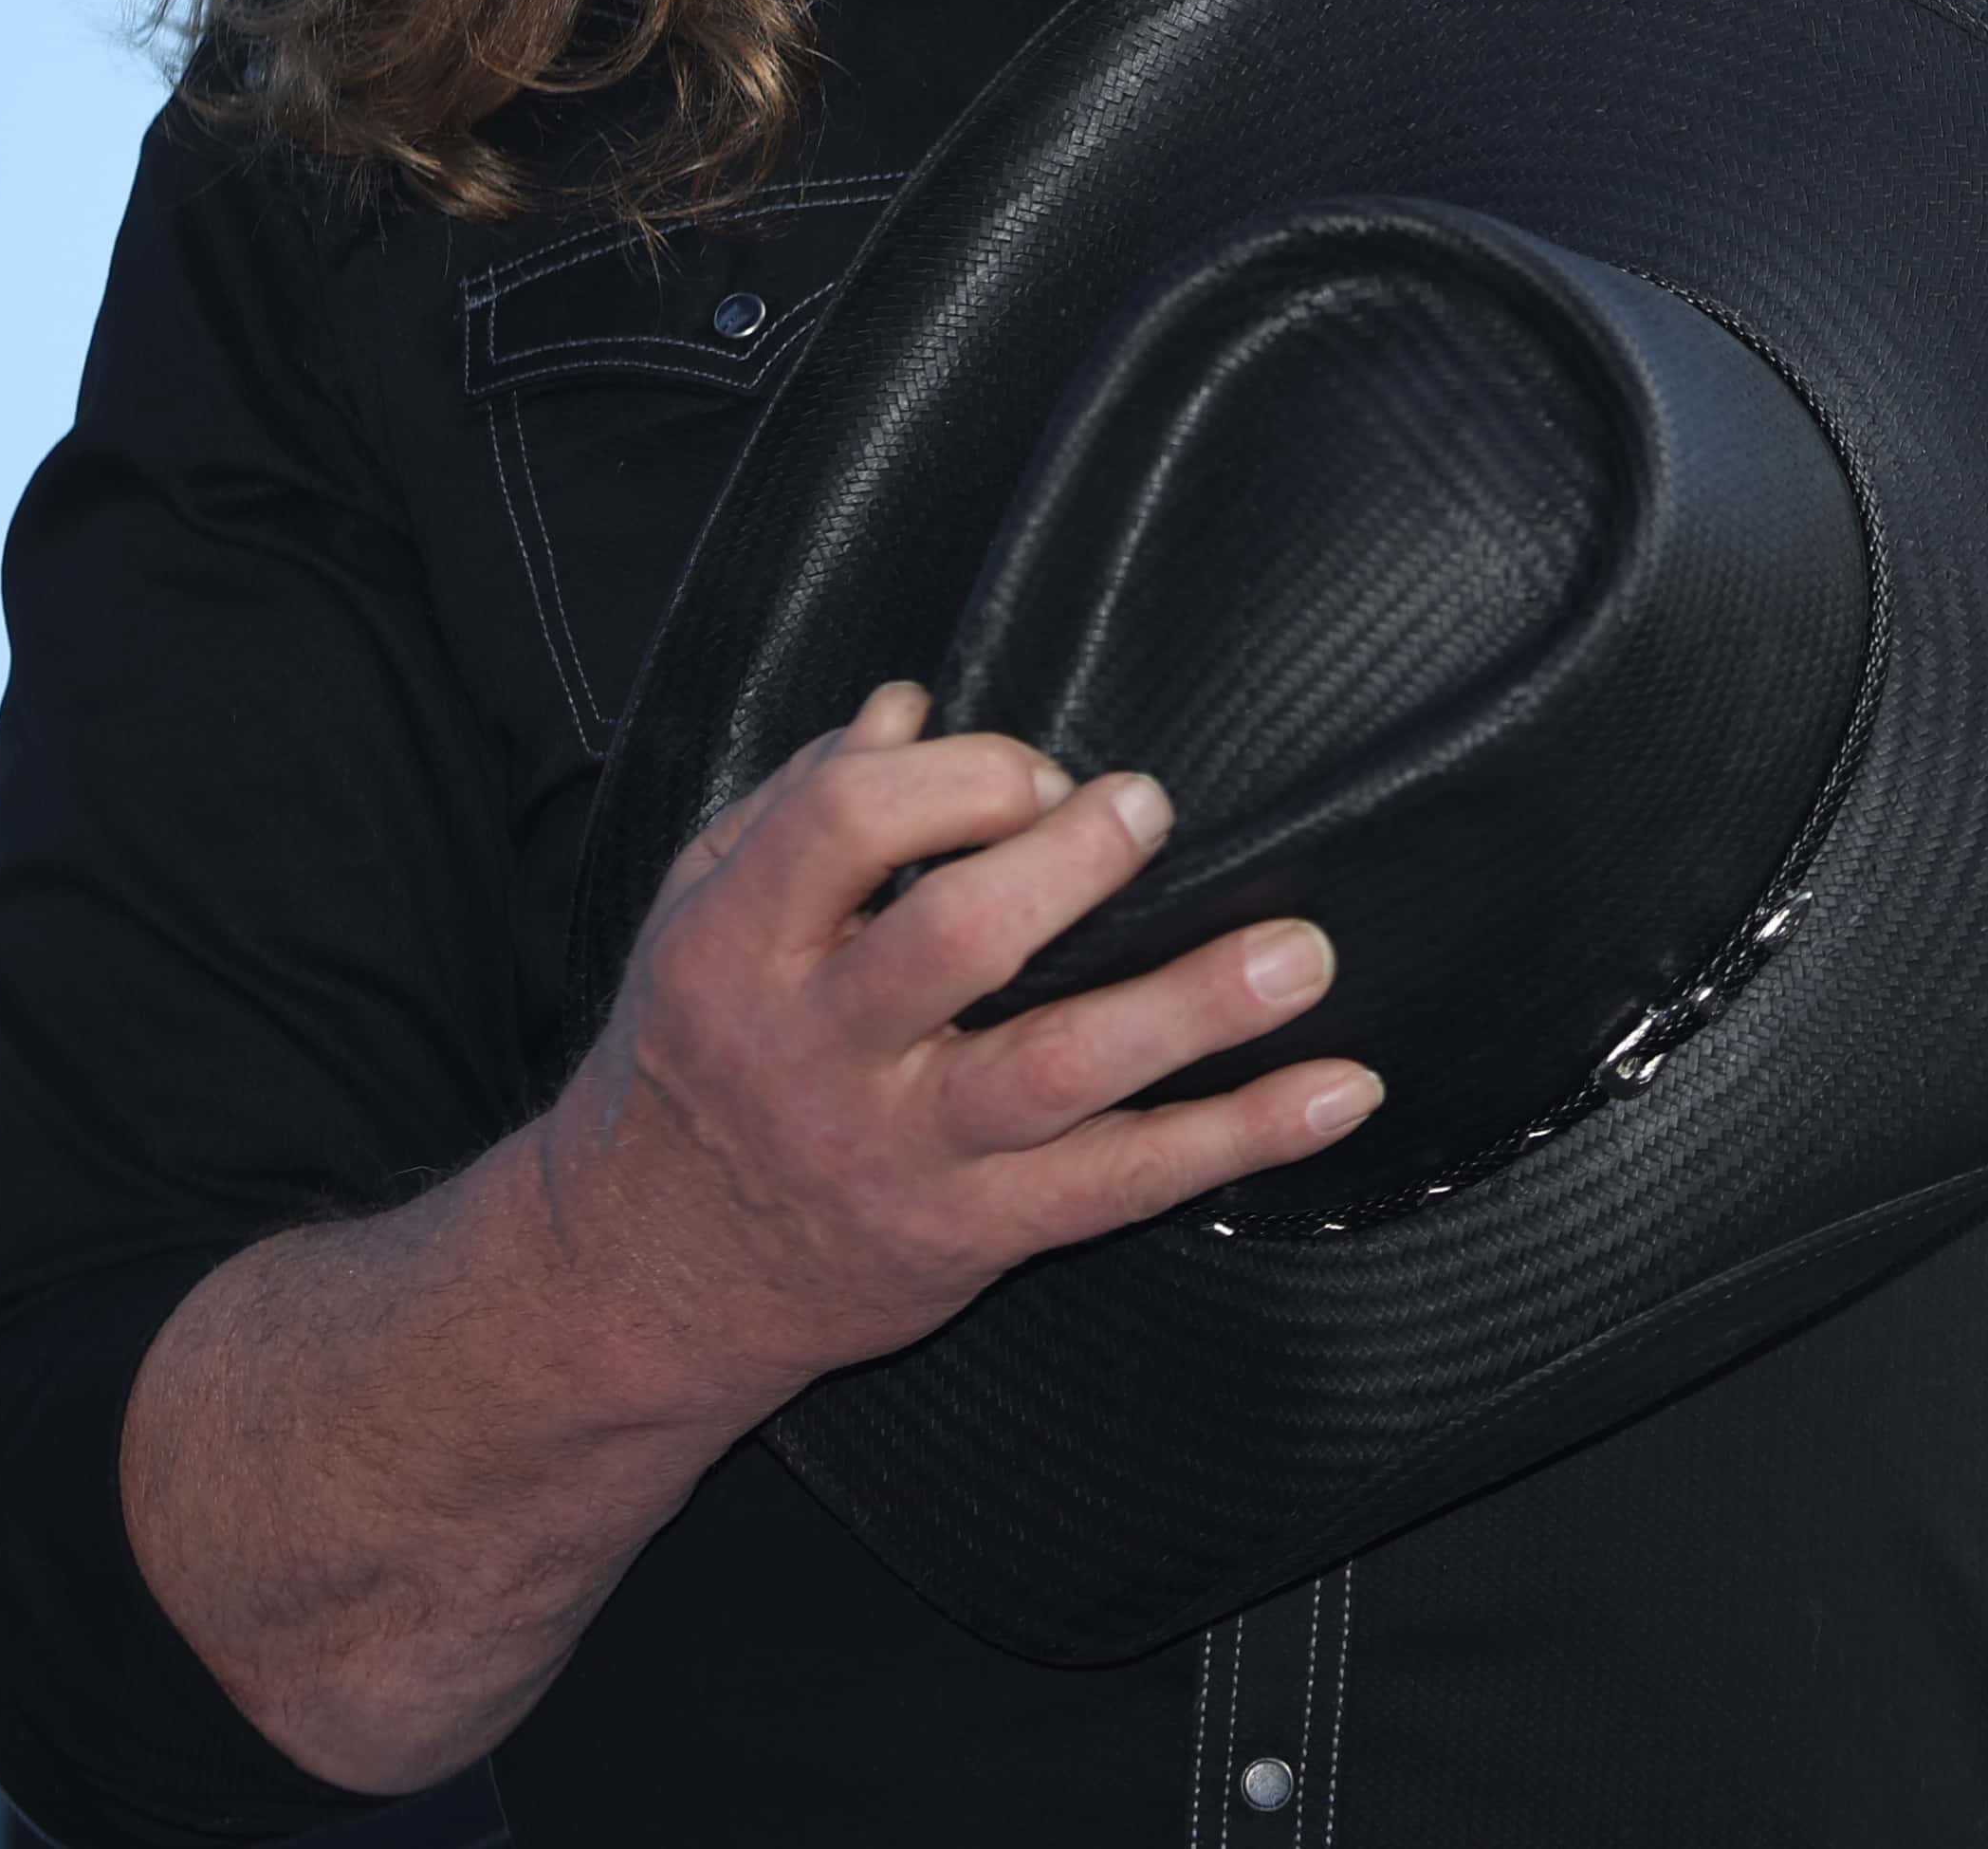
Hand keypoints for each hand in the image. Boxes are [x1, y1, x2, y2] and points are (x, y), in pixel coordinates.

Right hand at [534, 680, 1378, 1407]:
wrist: (648, 1279)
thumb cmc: (695, 1063)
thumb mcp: (696, 918)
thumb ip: (797, 805)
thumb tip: (911, 707)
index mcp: (740, 948)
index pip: (849, 826)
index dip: (958, 778)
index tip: (1035, 776)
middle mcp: (819, 1052)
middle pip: (957, 941)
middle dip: (1070, 865)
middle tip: (1150, 811)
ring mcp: (901, 1152)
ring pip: (1056, 1071)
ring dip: (1193, 1007)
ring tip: (1301, 955)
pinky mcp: (974, 1235)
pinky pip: (1121, 1185)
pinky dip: (1241, 1138)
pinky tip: (1339, 1091)